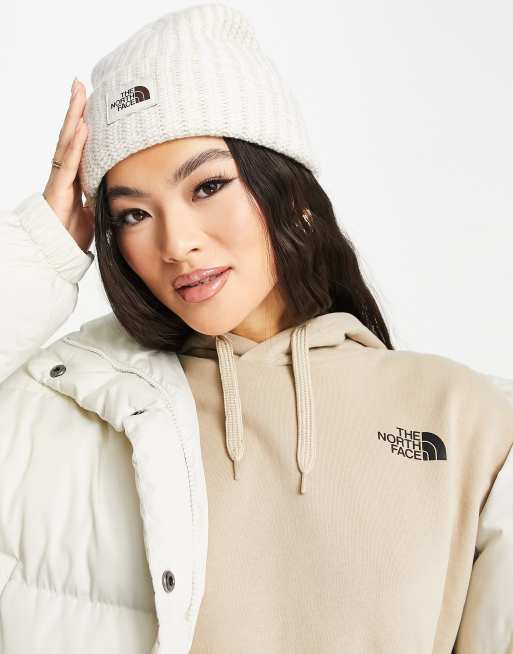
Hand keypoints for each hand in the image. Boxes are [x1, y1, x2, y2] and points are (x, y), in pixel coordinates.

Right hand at [43, 78, 93, 252]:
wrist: (58, 249)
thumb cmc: (73, 232)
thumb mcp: (96, 209)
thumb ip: (104, 195)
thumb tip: (121, 190)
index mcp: (74, 174)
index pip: (80, 142)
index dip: (85, 122)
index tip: (92, 102)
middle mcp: (65, 171)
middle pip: (71, 133)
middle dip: (76, 108)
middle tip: (81, 84)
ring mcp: (60, 177)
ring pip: (67, 140)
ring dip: (74, 116)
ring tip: (79, 93)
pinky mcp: (59, 187)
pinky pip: (68, 162)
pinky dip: (76, 144)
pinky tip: (81, 126)